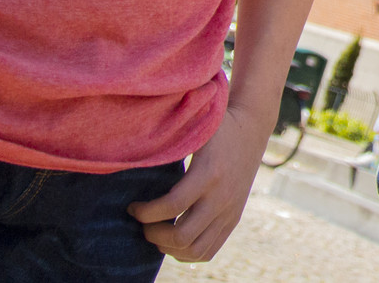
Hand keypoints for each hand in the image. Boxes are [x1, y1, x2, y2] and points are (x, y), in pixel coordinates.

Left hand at [127, 101, 272, 261]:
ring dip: (168, 247)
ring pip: (195, 251)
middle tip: (142, 222)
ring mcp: (229, 211)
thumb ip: (167, 138)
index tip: (132, 206)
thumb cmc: (213, 125)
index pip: (172, 206)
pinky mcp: (232, 219)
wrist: (251, 129)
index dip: (145, 212)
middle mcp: (221, 197)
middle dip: (153, 233)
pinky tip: (172, 239)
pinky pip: (208, 252)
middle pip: (182, 236)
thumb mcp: (194, 126)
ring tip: (155, 231)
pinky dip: (186, 253)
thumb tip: (128, 145)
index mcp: (209, 173)